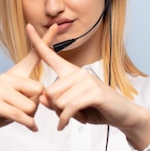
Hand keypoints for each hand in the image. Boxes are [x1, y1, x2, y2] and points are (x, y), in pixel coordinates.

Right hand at [0, 25, 58, 150]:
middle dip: (36, 106)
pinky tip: (30, 127)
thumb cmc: (1, 111)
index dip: (45, 41)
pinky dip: (28, 124)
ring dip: (29, 116)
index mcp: (14, 73)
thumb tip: (46, 96)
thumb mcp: (19, 99)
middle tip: (21, 110)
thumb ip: (33, 93)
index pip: (33, 55)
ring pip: (31, 106)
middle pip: (39, 90)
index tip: (55, 26)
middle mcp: (6, 76)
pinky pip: (21, 115)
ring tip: (15, 116)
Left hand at [26, 23, 149, 149]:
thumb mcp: (71, 107)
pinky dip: (65, 119)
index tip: (28, 25)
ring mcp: (87, 81)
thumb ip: (55, 102)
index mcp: (71, 71)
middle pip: (49, 92)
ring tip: (75, 116)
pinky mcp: (94, 93)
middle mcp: (78, 72)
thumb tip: (41, 98)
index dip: (38, 41)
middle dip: (54, 109)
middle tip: (66, 114)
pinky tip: (65, 125)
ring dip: (63, 115)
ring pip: (58, 102)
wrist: (122, 115)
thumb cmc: (96, 109)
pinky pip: (69, 108)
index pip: (50, 55)